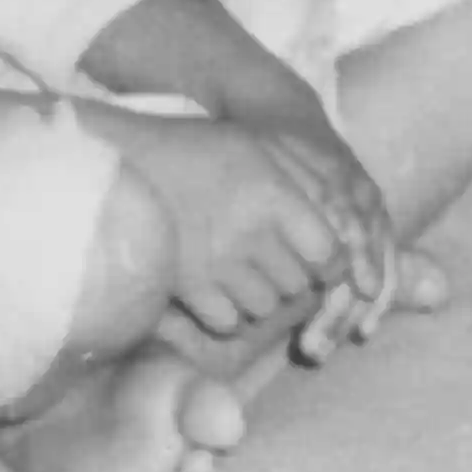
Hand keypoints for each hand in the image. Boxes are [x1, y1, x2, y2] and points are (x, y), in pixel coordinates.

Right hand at [151, 103, 391, 353]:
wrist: (128, 163)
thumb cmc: (203, 151)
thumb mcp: (262, 149)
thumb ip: (306, 182)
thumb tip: (343, 218)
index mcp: (274, 198)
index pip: (327, 251)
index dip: (332, 262)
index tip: (326, 261)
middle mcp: (249, 235)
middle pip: (300, 283)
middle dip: (300, 280)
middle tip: (286, 267)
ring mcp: (215, 266)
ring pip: (267, 307)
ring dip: (267, 299)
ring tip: (255, 279)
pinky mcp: (185, 288)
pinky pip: (228, 322)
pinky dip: (232, 315)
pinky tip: (225, 293)